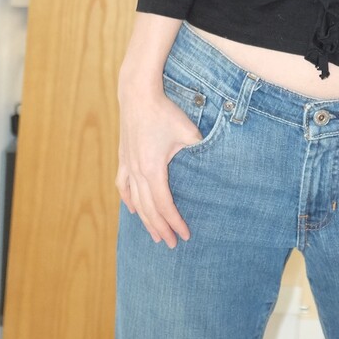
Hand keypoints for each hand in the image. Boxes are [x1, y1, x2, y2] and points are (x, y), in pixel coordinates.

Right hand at [116, 85, 201, 248]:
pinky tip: (132, 210)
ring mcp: (128, 165)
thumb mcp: (189, 133)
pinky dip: (128, 200)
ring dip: (145, 220)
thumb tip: (216, 165)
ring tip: (154, 235)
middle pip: (149, 209)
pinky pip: (123, 186)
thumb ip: (200, 152)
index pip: (164, 205)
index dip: (174, 222)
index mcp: (152, 169)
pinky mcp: (124, 158)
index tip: (185, 235)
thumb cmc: (164, 112)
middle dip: (161, 228)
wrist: (137, 94)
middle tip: (172, 244)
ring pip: (135, 201)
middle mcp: (137, 172)